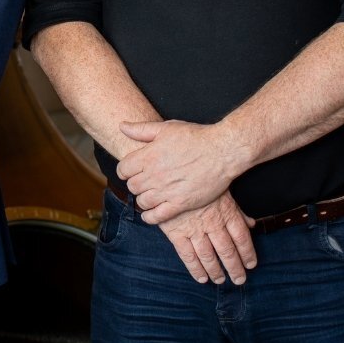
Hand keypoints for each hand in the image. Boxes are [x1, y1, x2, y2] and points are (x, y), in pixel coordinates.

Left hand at [117, 119, 241, 220]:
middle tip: (142, 182)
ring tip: (149, 195)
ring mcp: (167, 190)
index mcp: (148, 156)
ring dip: (143, 199)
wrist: (221, 151)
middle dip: (134, 184)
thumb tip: (122, 126)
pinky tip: (151, 213)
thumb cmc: (195, 137)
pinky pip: (158, 216)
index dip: (125, 170)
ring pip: (142, 201)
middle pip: (132, 186)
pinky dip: (150, 216)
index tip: (131, 171)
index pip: (123, 169)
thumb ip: (141, 129)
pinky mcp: (180, 203)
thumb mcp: (166, 128)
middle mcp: (154, 174)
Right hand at [157, 191, 256, 284]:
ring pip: (208, 256)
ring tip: (220, 280)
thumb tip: (252, 224)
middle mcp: (212, 223)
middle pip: (227, 251)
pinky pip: (187, 255)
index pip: (241, 238)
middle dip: (235, 268)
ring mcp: (193, 229)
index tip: (251, 265)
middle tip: (239, 280)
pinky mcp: (176, 232)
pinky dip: (195, 269)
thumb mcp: (221, 191)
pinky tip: (201, 278)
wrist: (168, 174)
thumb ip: (236, 210)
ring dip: (216, 271)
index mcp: (225, 212)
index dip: (248, 253)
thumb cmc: (198, 181)